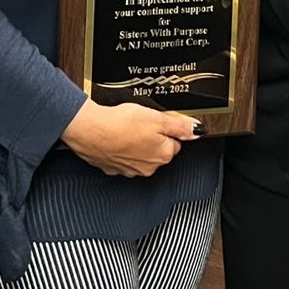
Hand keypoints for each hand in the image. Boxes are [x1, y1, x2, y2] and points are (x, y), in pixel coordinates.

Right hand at [62, 100, 203, 177]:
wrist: (92, 131)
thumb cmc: (122, 124)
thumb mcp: (158, 118)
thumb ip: (180, 125)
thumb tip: (197, 130)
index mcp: (163, 155)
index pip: (174, 142)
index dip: (167, 129)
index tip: (158, 121)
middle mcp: (148, 167)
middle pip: (157, 150)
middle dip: (151, 137)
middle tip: (140, 122)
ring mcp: (129, 170)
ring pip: (139, 155)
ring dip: (135, 143)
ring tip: (126, 128)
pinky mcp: (112, 168)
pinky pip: (120, 158)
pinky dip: (119, 148)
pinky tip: (114, 136)